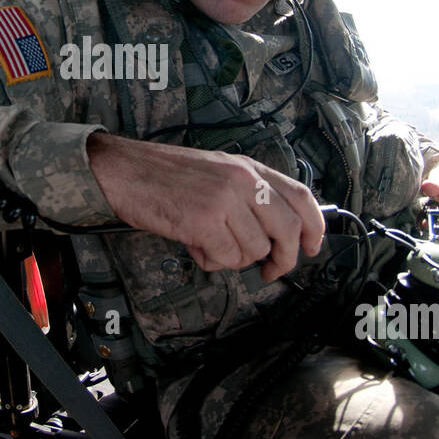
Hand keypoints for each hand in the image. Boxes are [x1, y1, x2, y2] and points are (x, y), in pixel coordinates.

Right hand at [87, 133, 323, 281]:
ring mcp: (224, 201)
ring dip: (235, 258)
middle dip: (283, 259)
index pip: (301, 197)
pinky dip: (212, 261)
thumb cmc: (166, 175)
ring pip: (255, 250)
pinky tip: (196, 247)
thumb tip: (275, 236)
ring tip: (210, 244)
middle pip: (287, 230)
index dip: (315, 227)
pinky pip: (226, 258)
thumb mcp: (218, 171)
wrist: (124, 170)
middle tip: (270, 270)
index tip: (312, 248)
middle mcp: (243, 181)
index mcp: (249, 168)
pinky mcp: (203, 222)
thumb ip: (248, 196)